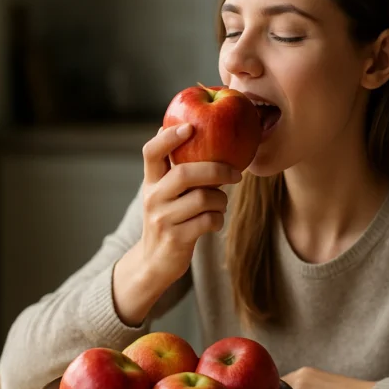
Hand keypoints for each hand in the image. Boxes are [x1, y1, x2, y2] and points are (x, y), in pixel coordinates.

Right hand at [140, 123, 241, 283]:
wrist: (154, 262)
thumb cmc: (169, 219)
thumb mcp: (165, 194)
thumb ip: (176, 169)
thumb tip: (191, 129)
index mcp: (151, 182)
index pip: (151, 152)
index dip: (168, 137)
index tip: (190, 127)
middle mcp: (153, 197)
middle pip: (185, 173)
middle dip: (217, 170)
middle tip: (237, 173)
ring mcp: (162, 218)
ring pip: (203, 198)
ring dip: (220, 200)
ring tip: (220, 204)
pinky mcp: (176, 238)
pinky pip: (208, 221)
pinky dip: (218, 219)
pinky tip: (215, 221)